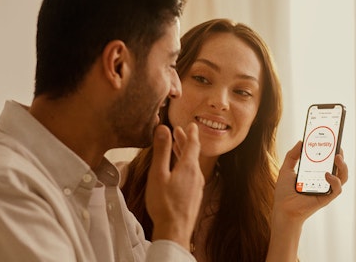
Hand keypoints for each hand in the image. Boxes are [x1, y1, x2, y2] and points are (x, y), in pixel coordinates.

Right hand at [145, 123, 203, 249]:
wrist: (175, 231)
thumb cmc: (164, 203)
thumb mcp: (158, 174)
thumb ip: (161, 151)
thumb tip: (163, 129)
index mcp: (189, 167)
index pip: (193, 144)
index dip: (191, 132)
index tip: (191, 124)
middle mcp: (197, 175)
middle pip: (192, 153)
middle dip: (185, 141)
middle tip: (179, 131)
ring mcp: (197, 186)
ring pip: (192, 164)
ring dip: (184, 153)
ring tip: (176, 147)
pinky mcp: (194, 196)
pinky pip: (191, 175)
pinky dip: (185, 165)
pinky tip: (178, 170)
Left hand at [273, 141, 348, 223]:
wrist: (283, 209)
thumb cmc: (284, 192)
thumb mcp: (286, 169)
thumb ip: (292, 155)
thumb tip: (301, 141)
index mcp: (315, 173)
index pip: (327, 159)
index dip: (332, 150)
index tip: (333, 138)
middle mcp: (323, 180)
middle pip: (338, 166)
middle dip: (341, 155)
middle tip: (337, 146)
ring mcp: (326, 189)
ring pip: (343, 176)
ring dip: (343, 166)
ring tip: (337, 157)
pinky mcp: (327, 198)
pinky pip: (337, 189)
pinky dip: (335, 181)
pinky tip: (327, 174)